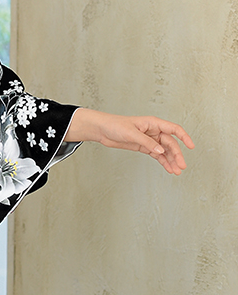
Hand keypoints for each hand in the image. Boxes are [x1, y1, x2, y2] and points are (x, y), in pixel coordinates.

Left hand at [66, 108, 193, 174]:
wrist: (103, 130)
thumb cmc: (115, 126)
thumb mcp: (131, 133)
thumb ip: (147, 142)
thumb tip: (160, 151)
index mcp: (153, 123)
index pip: (174, 129)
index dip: (184, 137)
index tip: (191, 146)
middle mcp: (154, 131)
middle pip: (170, 143)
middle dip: (177, 155)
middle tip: (181, 166)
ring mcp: (149, 140)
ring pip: (164, 151)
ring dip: (171, 161)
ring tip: (176, 171)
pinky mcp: (144, 147)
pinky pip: (157, 155)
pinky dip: (163, 162)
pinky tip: (168, 169)